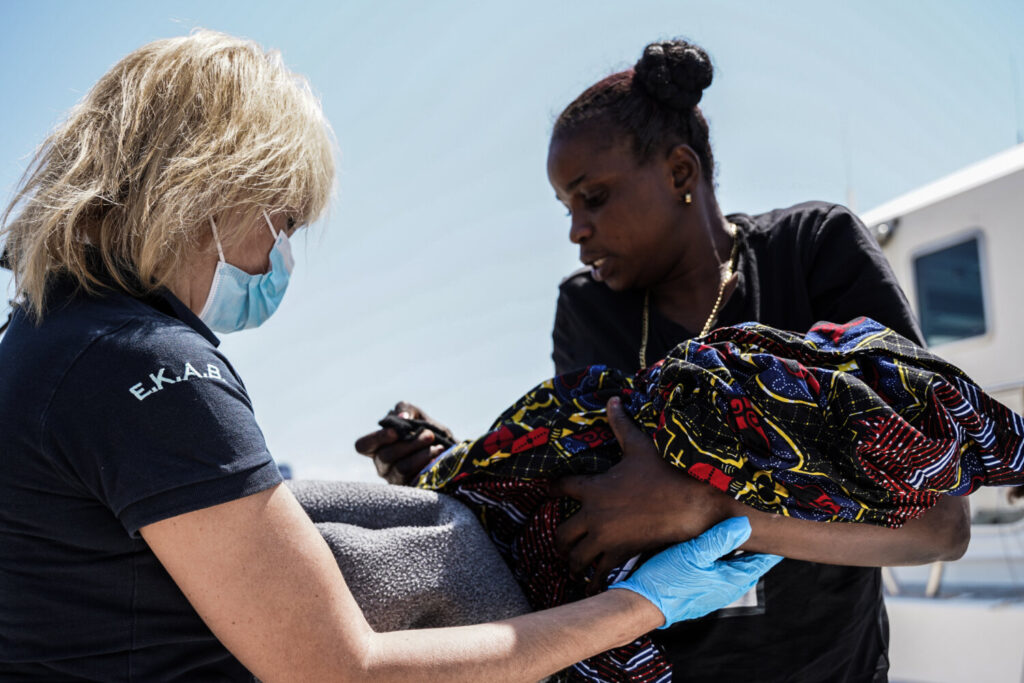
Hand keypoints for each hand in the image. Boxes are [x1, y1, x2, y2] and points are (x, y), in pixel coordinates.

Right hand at [353, 402, 454, 484]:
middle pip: (385, 456)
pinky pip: (415, 479)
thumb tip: (402, 417)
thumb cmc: (428, 432)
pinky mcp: (411, 489)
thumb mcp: (417, 415)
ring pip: (401, 467)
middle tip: (429, 434)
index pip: (362, 446)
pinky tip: (439, 456)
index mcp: (378, 446)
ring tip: (438, 445)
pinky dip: (429, 464)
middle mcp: (383, 465)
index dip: (376, 438)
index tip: (395, 432)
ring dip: (422, 453)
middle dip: (409, 443)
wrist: (453, 453)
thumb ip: (406, 409)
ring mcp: (396, 479)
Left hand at [552, 397, 730, 590]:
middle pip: (562, 533)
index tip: (548, 490)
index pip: (562, 487)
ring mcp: (606, 538)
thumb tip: (613, 400)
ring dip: (572, 560)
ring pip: (576, 556)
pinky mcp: (621, 554)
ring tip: (572, 563)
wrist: (690, 505)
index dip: (553, 488)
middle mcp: (594, 516)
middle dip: (559, 538)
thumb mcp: (640, 447)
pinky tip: (591, 584)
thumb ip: (622, 425)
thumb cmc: (664, 474)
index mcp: (594, 489)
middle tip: (560, 541)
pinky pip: (599, 572)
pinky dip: (593, 579)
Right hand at [610, 517, 781, 627]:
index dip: (770, 549)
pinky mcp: (697, 594)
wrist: (641, 604)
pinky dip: (720, 562)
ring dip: (736, 556)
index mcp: (730, 581)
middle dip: (754, 550)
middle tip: (758, 531)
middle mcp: (724, 590)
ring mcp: (710, 594)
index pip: (759, 563)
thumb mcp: (694, 552)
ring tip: (735, 537)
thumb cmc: (666, 579)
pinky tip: (709, 552)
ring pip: (731, 572)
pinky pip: (716, 576)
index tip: (779, 535)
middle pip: (747, 568)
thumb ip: (720, 538)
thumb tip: (745, 525)